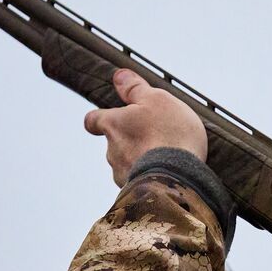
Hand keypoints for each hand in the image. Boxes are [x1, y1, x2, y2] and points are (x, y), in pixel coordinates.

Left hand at [83, 68, 207, 183]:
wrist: (179, 179)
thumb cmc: (169, 134)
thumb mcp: (156, 100)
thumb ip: (136, 89)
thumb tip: (119, 76)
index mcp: (113, 125)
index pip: (93, 120)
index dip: (100, 118)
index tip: (110, 117)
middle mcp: (112, 151)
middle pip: (114, 143)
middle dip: (130, 140)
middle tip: (155, 136)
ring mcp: (122, 175)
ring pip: (127, 164)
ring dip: (141, 160)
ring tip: (167, 158)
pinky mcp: (136, 194)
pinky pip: (141, 182)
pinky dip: (151, 177)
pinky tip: (169, 175)